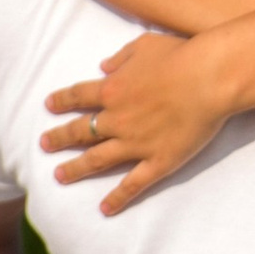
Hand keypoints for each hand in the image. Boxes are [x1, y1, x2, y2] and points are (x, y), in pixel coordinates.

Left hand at [40, 33, 226, 212]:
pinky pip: (132, 184)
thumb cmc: (181, 54)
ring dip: (76, 169)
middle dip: (59, 138)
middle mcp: (116, 119)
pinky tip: (104, 209)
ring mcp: (135, 143)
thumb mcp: (145, 45)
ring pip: (97, 160)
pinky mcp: (158, 161)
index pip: (78, 96)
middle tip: (44, 144)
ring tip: (60, 176)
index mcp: (112, 89)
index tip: (49, 106)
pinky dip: (117, 198)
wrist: (210, 78)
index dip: (62, 101)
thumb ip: (121, 57)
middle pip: (80, 131)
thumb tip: (103, 66)